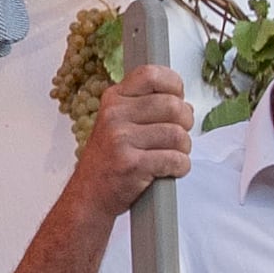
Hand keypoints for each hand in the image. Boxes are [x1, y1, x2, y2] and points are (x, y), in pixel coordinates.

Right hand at [75, 57, 196, 220]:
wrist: (88, 196)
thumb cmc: (109, 161)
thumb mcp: (117, 123)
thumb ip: (144, 107)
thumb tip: (183, 103)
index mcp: (114, 100)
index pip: (151, 75)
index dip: (174, 85)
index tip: (177, 99)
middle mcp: (115, 115)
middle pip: (174, 106)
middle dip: (185, 123)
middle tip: (176, 136)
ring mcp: (121, 139)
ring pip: (178, 135)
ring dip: (183, 149)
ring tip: (170, 156)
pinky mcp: (131, 164)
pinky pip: (175, 159)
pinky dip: (180, 167)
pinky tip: (168, 171)